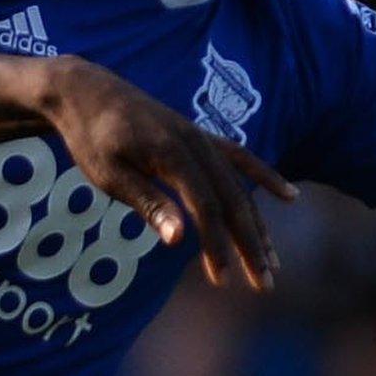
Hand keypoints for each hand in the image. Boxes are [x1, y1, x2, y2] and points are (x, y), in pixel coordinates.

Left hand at [44, 57, 297, 290]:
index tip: (222, 281)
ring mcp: (202, 139)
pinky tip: (289, 197)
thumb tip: (178, 240)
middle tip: (265, 284)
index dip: (216, 246)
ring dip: (258, 225)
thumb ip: (148, 203)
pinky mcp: (200, 138)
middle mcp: (197, 145)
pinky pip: (241, 160)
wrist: (86, 91)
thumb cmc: (91, 137)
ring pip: (240, 187)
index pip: (206, 208)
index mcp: (173, 155)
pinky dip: (265, 178)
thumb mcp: (110, 174)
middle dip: (250, 245)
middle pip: (233, 201)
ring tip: (272, 261)